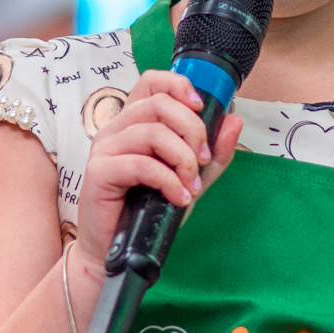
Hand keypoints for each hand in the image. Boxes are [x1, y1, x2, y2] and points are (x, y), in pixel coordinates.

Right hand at [74, 70, 243, 280]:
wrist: (118, 250)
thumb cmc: (149, 211)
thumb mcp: (191, 178)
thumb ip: (213, 152)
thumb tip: (234, 120)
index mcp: (134, 122)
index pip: (151, 82)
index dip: (178, 85)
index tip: (201, 106)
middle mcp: (116, 129)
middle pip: (158, 104)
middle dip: (192, 129)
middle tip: (204, 159)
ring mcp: (104, 148)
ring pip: (152, 132)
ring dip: (183, 159)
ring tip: (192, 185)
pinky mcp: (99, 172)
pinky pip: (142, 165)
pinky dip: (169, 181)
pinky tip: (179, 197)